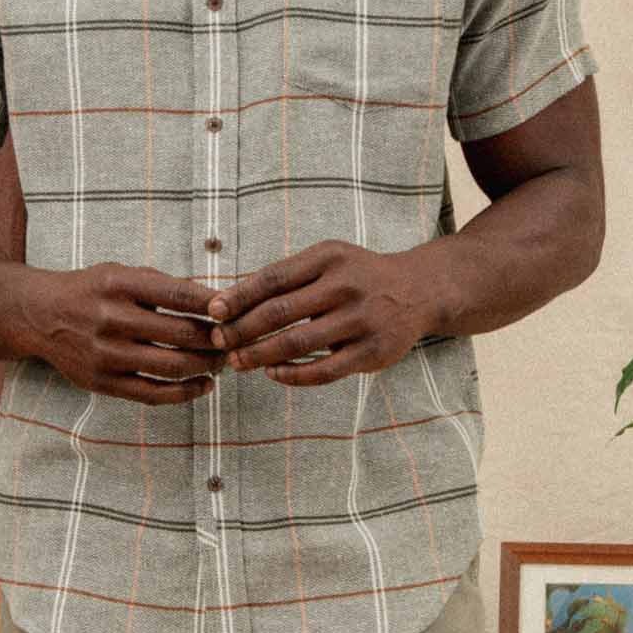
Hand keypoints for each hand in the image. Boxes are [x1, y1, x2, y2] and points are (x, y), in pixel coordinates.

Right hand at [22, 262, 228, 402]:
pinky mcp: (102, 382)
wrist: (39, 316)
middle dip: (216, 339)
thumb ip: (162, 285)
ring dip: (206, 366)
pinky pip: (153, 394)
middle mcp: (111, 319)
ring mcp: (105, 354)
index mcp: (119, 284)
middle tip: (234, 340)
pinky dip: (185, 393)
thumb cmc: (91, 292)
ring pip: (172, 366)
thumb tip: (214, 302)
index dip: (212, 304)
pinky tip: (204, 386)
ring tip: (221, 362)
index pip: (178, 294)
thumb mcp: (121, 273)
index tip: (234, 310)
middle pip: (180, 334)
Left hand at [205, 242, 442, 384]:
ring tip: (238, 362)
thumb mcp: (328, 260)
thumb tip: (231, 300)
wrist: (419, 291)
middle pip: (279, 312)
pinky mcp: (371, 352)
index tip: (213, 312)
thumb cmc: (358, 276)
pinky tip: (273, 373)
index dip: (238, 296)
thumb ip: (288, 276)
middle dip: (241, 330)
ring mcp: (360, 320)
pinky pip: (323, 371)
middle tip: (219, 342)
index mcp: (329, 258)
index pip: (273, 278)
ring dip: (260, 355)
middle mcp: (345, 286)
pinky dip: (292, 375)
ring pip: (297, 344)